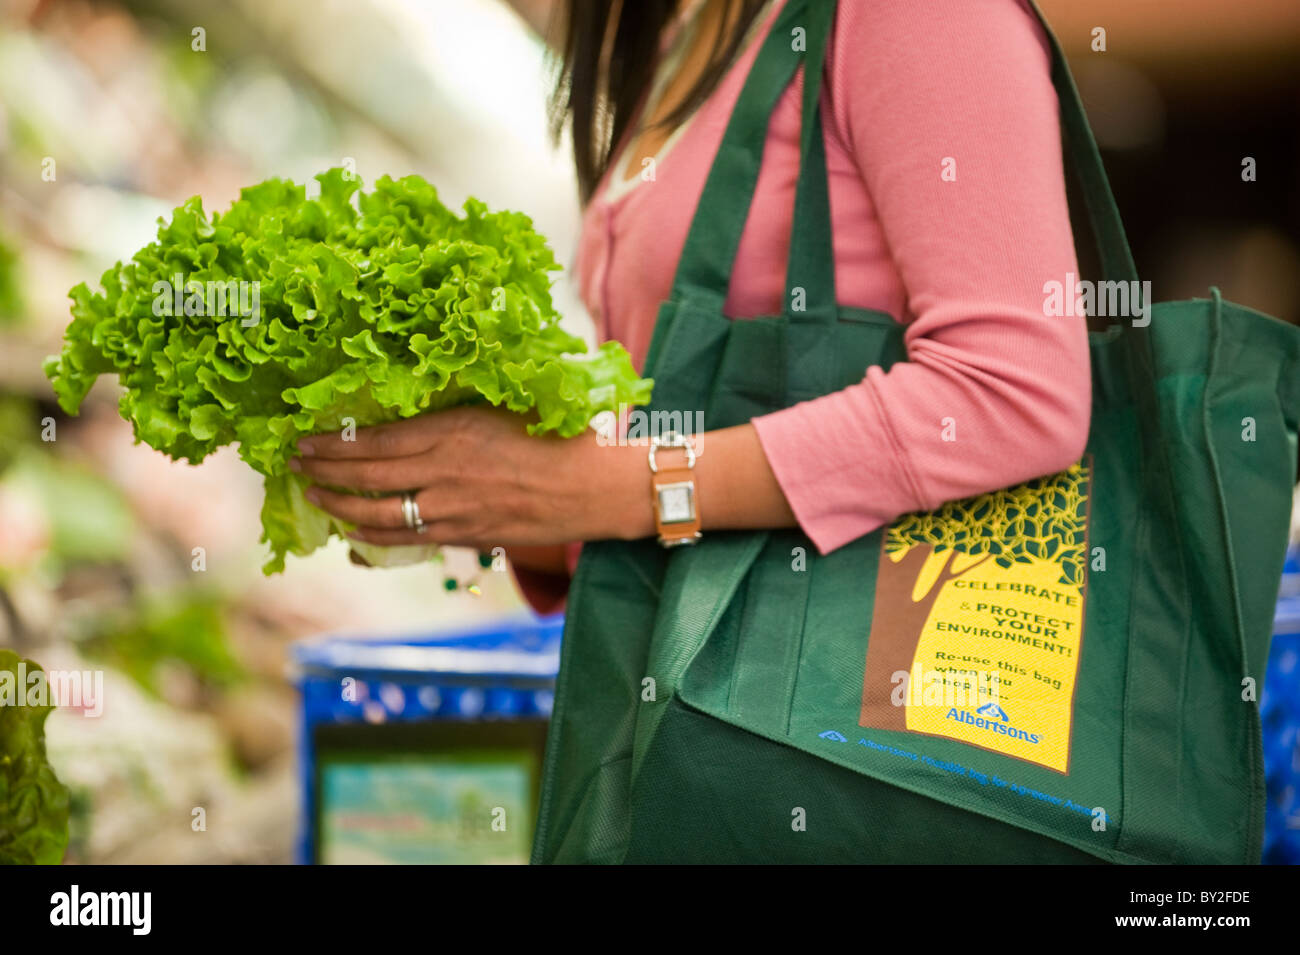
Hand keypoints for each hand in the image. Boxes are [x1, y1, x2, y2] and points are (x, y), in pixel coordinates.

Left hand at [291, 406, 652, 549]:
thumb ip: (457, 411)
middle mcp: (446, 472)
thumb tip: (414, 409)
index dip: (332, 444)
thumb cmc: (561, 437)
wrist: (599, 488)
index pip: (376, 440)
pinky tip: (357, 531)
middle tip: (294, 467)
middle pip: (367, 477)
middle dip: (323, 473)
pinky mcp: (468, 536)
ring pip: (380, 513)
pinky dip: (375, 534)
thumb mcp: (505, 407)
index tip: (304, 439)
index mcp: (454, 430)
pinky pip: (408, 537)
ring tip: (315, 497)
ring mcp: (454, 509)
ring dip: (340, 507)